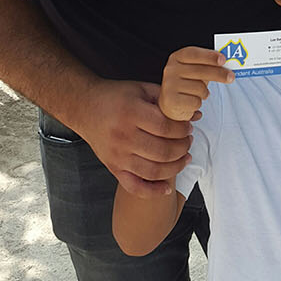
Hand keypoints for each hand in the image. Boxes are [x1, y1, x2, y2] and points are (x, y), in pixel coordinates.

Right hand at [75, 78, 195, 196]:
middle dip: (183, 147)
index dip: (183, 129)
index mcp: (131, 113)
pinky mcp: (113, 168)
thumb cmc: (116, 97)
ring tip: (183, 157)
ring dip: (175, 167)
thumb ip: (168, 100)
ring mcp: (118, 155)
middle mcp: (123, 137)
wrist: (85, 107)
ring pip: (154, 171)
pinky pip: (135, 187)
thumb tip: (195, 114)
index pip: (166, 127)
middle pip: (163, 151)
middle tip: (188, 140)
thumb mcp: (142, 89)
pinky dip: (153, 191)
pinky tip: (167, 188)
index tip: (188, 127)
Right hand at [159, 47, 233, 120]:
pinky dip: (198, 103)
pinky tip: (191, 102)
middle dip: (218, 74)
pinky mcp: (172, 101)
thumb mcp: (196, 70)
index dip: (209, 56)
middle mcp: (171, 70)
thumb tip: (227, 67)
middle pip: (200, 71)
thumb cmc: (188, 82)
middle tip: (231, 77)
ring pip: (200, 88)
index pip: (194, 54)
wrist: (171, 102)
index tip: (223, 59)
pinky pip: (196, 102)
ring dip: (205, 93)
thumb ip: (209, 66)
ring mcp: (170, 85)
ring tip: (199, 94)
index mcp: (177, 58)